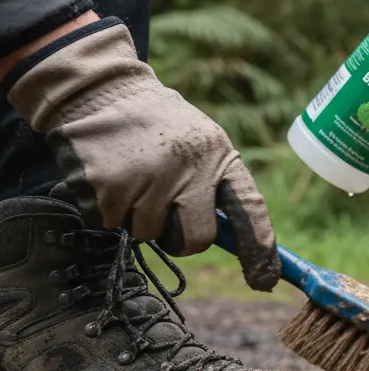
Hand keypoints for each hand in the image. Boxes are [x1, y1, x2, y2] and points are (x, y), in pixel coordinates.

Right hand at [7, 21, 280, 290]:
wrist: (101, 90)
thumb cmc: (158, 125)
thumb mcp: (201, 142)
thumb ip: (215, 183)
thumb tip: (235, 239)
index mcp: (218, 156)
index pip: (250, 209)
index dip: (260, 249)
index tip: (265, 280)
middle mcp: (187, 170)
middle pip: (195, 240)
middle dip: (181, 238)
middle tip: (166, 212)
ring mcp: (145, 181)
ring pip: (147, 235)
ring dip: (138, 216)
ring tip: (133, 175)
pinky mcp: (105, 190)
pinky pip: (110, 226)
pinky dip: (107, 210)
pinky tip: (109, 176)